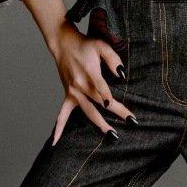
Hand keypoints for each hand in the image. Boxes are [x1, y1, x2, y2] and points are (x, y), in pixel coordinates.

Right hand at [48, 22, 137, 144]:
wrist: (64, 44)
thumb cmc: (85, 45)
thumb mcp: (101, 45)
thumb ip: (113, 59)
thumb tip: (121, 75)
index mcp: (89, 73)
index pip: (103, 90)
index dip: (111, 101)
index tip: (124, 111)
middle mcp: (80, 85)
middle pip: (99, 103)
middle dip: (116, 113)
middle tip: (131, 122)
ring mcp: (73, 92)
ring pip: (87, 111)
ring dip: (99, 124)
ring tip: (112, 135)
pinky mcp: (68, 94)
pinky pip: (62, 113)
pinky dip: (59, 127)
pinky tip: (55, 142)